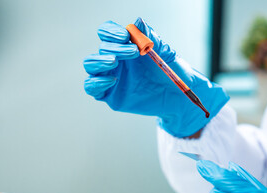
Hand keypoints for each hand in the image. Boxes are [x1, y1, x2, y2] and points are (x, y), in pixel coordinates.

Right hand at [83, 17, 228, 137]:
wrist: (176, 96)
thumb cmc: (170, 72)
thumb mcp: (164, 53)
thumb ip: (151, 37)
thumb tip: (138, 22)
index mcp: (124, 45)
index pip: (107, 33)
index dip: (111, 32)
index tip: (126, 36)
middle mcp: (114, 59)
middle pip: (102, 48)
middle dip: (115, 48)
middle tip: (134, 52)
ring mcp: (108, 76)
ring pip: (90, 64)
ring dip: (99, 60)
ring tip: (114, 62)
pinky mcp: (108, 94)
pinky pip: (91, 86)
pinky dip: (96, 82)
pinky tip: (112, 80)